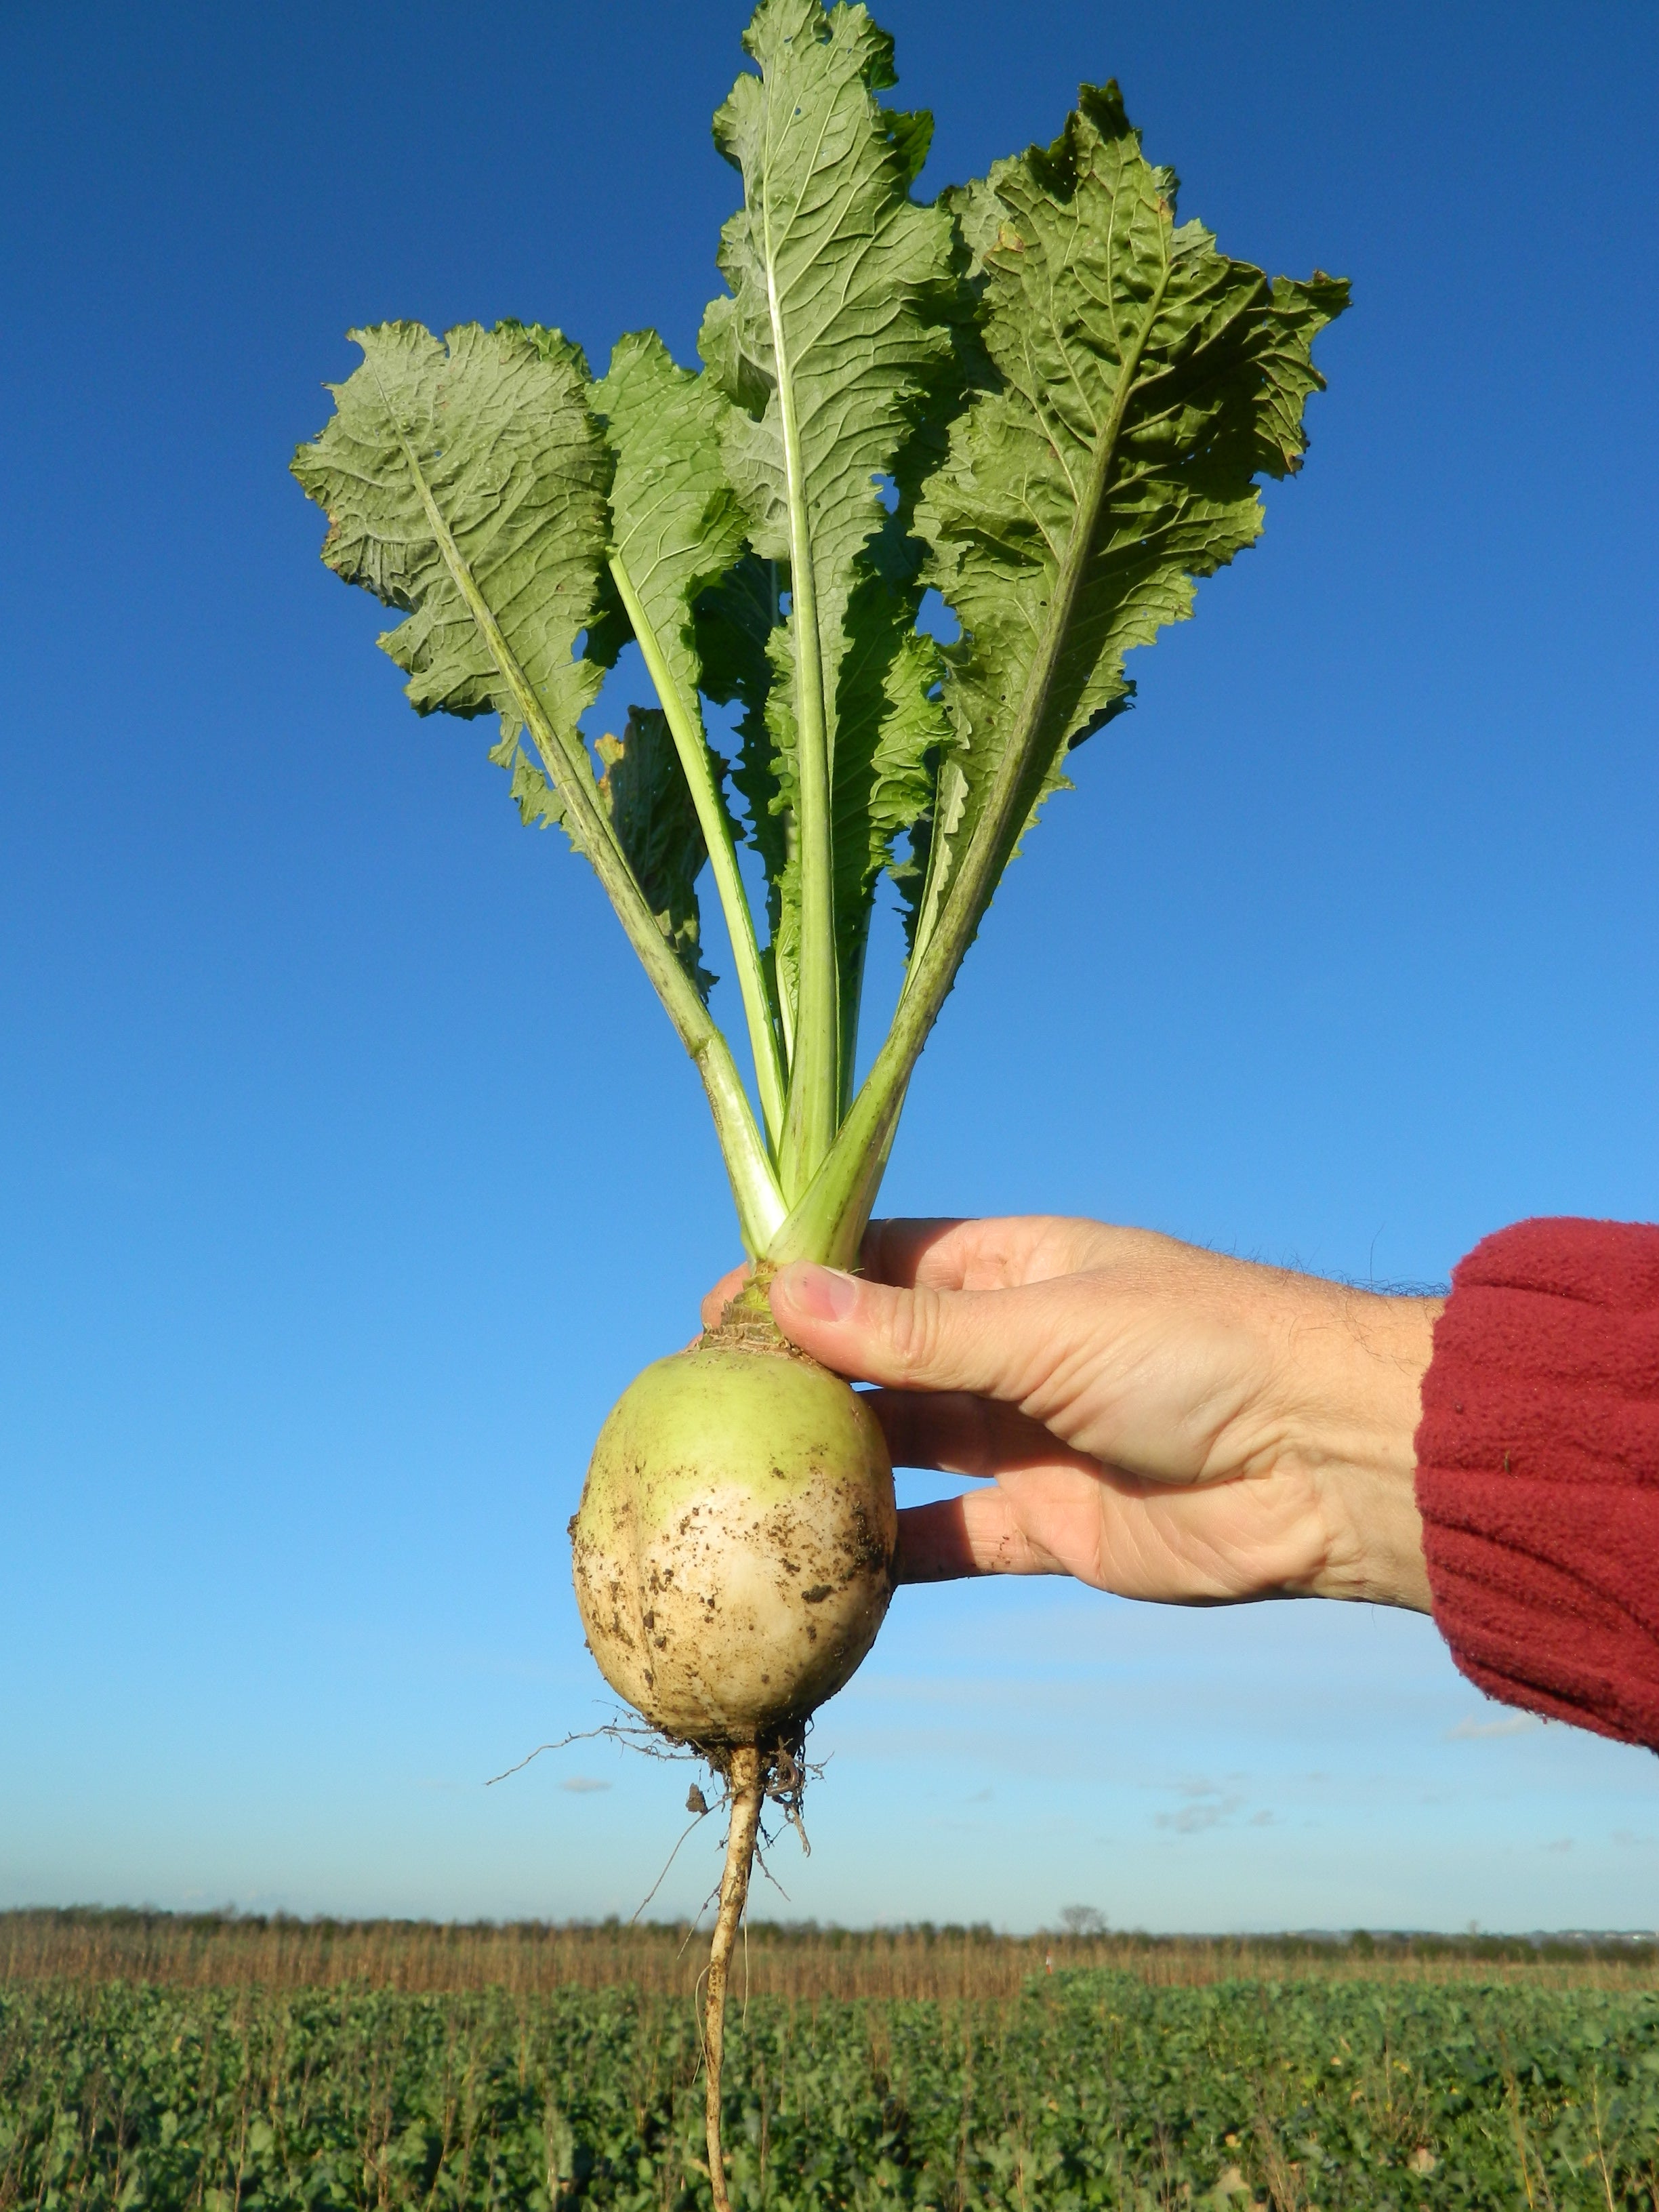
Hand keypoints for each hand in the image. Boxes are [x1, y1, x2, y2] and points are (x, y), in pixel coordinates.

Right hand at [702, 1218, 1438, 1608]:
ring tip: (737, 1487)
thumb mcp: (1047, 1327)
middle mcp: (1012, 1350)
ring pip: (905, 1453)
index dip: (801, 1283)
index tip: (716, 1309)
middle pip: (880, 1361)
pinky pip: (949, 1542)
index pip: (883, 1263)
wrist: (1327, 1464)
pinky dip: (890, 1557)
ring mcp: (1027, 1440)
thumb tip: (789, 1296)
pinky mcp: (1048, 1528)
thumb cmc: (1201, 1352)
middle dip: (802, 1380)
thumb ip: (917, 1329)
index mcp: (1015, 1270)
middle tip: (703, 1408)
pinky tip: (819, 1571)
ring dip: (834, 1469)